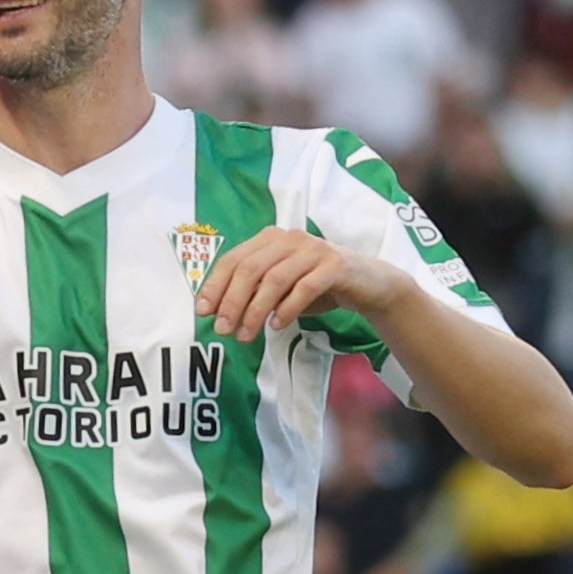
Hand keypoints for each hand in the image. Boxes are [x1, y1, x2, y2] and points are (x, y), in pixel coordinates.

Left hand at [194, 227, 400, 341]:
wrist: (369, 284)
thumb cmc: (318, 287)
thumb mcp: (281, 288)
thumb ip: (254, 293)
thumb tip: (218, 313)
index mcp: (271, 239)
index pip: (234, 259)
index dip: (215, 285)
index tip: (203, 311)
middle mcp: (290, 238)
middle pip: (250, 268)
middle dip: (232, 301)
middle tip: (223, 330)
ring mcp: (313, 249)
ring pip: (275, 279)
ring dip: (256, 310)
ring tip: (246, 335)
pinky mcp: (335, 265)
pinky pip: (304, 287)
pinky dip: (287, 308)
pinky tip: (277, 326)